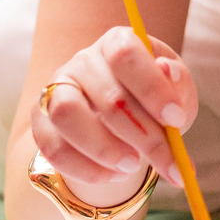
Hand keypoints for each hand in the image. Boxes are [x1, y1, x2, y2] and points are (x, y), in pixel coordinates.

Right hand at [30, 26, 196, 198]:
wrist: (123, 124)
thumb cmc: (154, 102)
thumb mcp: (176, 91)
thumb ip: (178, 83)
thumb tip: (168, 71)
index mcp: (118, 43)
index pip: (126, 55)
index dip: (152, 88)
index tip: (176, 119)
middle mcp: (83, 61)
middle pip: (107, 95)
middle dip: (142, 135)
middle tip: (165, 159)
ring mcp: (57, 89)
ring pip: (67, 115)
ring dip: (105, 149)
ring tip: (133, 167)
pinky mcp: (41, 121)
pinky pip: (53, 147)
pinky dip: (85, 169)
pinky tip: (113, 176)